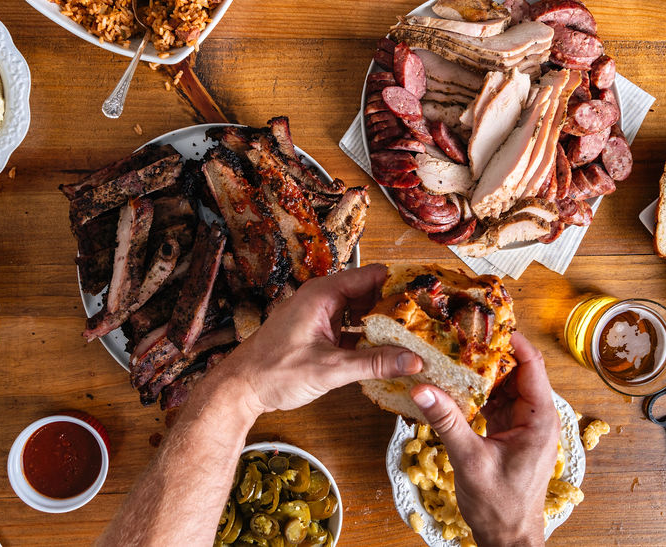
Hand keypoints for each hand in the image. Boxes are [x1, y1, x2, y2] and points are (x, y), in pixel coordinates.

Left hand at [222, 264, 422, 415]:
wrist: (240, 388)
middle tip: (425, 321)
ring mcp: (319, 316)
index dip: (400, 284)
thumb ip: (374, 363)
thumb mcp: (331, 369)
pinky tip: (385, 353)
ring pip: (360, 312)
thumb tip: (413, 361)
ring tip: (411, 337)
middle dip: (395, 307)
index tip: (425, 296)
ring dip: (382, 325)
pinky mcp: (318, 334)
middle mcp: (322, 299)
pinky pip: (350, 328)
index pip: (372, 276)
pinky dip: (366, 338)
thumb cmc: (274, 371)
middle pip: (369, 293)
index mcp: (323, 293)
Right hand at [410, 332, 559, 546]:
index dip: (512, 340)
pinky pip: (495, 401)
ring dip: (482, 371)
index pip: (532, 365)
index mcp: (539, 418)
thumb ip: (447, 421)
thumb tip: (422, 389)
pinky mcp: (509, 433)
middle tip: (462, 332)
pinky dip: (477, 391)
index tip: (486, 322)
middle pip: (517, 370)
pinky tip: (454, 383)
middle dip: (491, 352)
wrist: (508, 539)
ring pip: (504, 385)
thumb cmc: (501, 506)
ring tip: (454, 351)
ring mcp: (523, 425)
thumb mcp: (470, 460)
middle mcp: (536, 417)